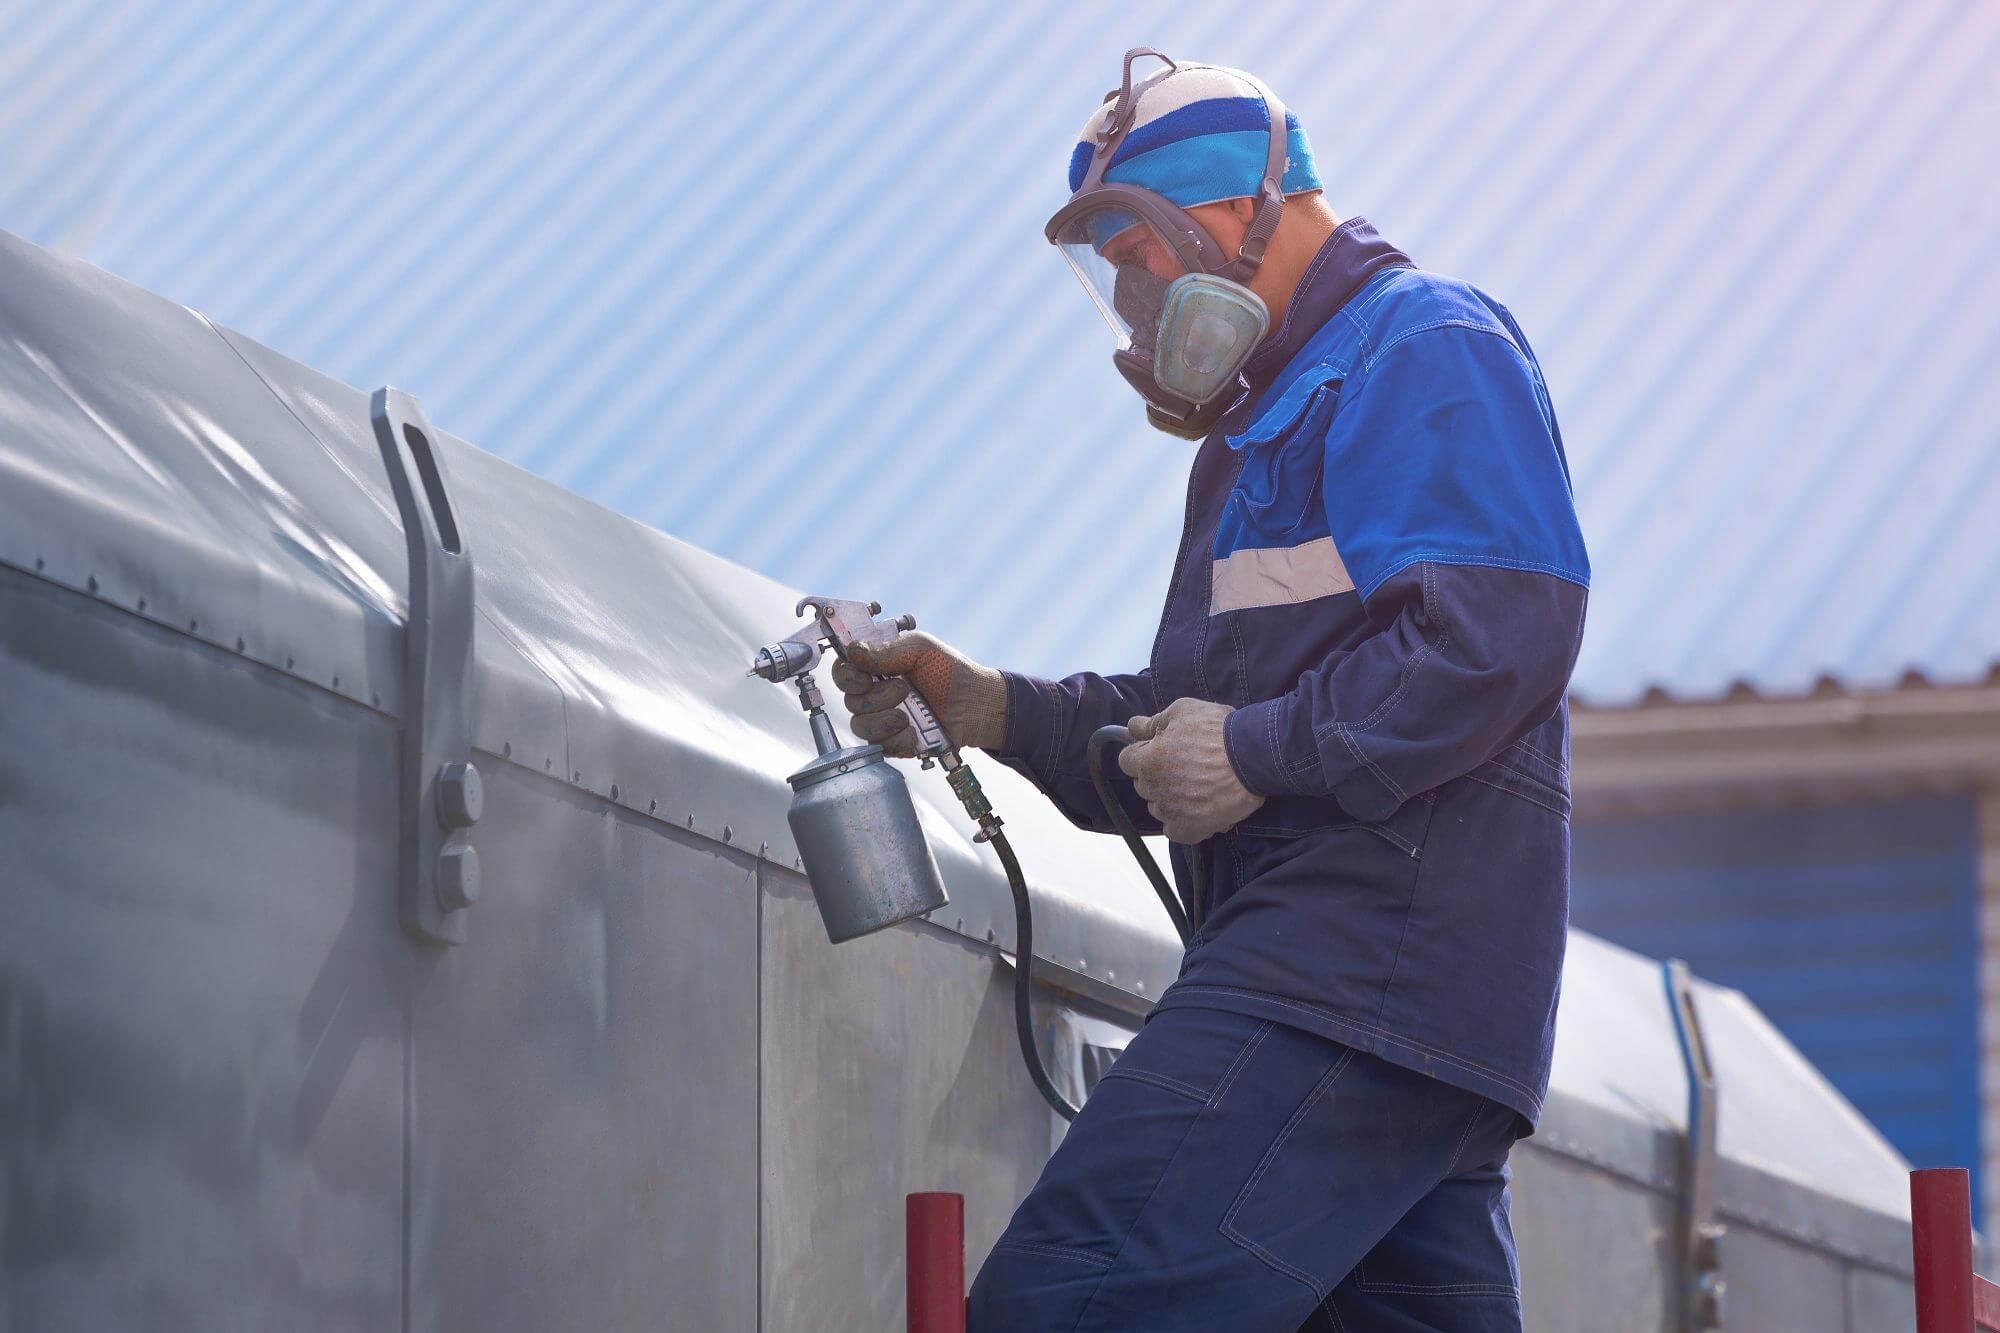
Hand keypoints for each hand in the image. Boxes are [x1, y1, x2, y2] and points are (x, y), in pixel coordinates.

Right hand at [832, 631, 1006, 756]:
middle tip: (904, 690)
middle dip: (877, 696)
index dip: (847, 676)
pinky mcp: (891, 742)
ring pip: (860, 725)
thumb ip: (887, 650)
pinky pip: (877, 745)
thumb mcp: (921, 649)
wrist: (975, 705)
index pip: (843, 671)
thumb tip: (854, 651)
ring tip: (910, 714)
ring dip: (885, 719)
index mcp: (876, 667)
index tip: (865, 676)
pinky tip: (914, 731)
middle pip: (849, 700)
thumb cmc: (950, 671)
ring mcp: (881, 719)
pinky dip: (897, 738)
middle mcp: (874, 693)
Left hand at [1118, 698, 1264, 842]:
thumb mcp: (1182, 711)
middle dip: (1156, 774)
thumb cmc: (1217, 731)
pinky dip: (1181, 821)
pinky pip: (1173, 830)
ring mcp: (1171, 812)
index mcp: (1147, 761)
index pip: (1126, 759)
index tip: (1160, 748)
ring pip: (1158, 807)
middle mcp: (1154, 789)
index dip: (1143, 751)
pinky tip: (1195, 807)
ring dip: (1169, 798)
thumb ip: (1151, 722)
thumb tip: (1131, 727)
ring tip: (1195, 785)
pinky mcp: (1190, 829)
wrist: (1253, 758)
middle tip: (1184, 764)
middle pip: (1143, 784)